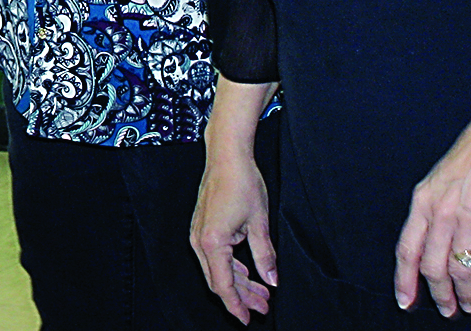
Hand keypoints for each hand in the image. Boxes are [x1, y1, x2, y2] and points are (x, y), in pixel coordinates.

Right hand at [191, 151, 276, 323]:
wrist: (225, 155)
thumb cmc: (241, 182)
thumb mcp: (259, 222)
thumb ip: (265, 256)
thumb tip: (272, 280)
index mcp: (213, 242)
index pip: (223, 284)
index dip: (236, 305)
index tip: (248, 318)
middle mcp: (200, 240)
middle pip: (219, 280)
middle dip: (241, 296)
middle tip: (263, 306)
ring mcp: (198, 233)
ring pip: (216, 269)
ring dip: (237, 282)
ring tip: (261, 292)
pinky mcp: (202, 227)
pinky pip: (213, 257)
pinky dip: (230, 268)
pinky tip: (246, 272)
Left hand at [394, 103, 470, 315]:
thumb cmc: (470, 160)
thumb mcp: (438, 182)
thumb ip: (433, 211)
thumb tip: (429, 241)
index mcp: (422, 202)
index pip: (406, 249)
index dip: (404, 279)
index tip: (405, 302)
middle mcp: (440, 212)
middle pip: (432, 265)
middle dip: (439, 294)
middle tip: (448, 312)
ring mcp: (467, 216)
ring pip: (460, 267)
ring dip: (465, 293)